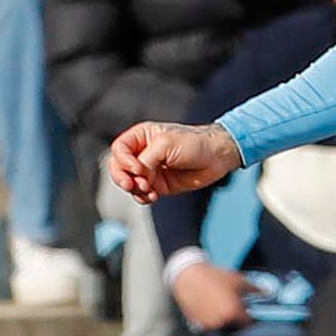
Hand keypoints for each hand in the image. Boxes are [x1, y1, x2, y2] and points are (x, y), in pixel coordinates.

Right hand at [109, 120, 239, 204]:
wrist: (217, 157)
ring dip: (135, 190)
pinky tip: (154, 197)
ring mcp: (150, 170)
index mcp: (141, 137)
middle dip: (122, 178)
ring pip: (129, 183)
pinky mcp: (158, 185)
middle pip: (118, 167)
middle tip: (132, 185)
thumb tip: (135, 176)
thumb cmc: (194, 143)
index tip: (138, 169)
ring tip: (149, 191)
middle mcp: (143, 153)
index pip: (119, 149)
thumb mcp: (166, 144)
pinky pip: (142, 194)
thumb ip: (146, 159)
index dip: (123, 161)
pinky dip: (143, 198)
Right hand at [169, 258, 252, 334]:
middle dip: (235, 315)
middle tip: (232, 303)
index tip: (247, 309)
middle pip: (234, 324)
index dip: (249, 315)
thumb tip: (265, 293)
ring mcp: (208, 324)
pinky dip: (211, 318)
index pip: (248, 322)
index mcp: (233, 312)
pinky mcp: (197, 323)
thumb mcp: (237, 279)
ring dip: (222, 317)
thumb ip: (254, 289)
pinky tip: (209, 305)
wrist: (189, 275)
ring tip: (219, 302)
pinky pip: (208, 324)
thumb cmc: (213, 276)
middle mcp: (221, 321)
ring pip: (221, 325)